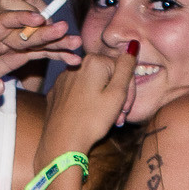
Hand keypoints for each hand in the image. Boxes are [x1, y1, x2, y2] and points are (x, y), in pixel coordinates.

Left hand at [0, 0, 83, 101]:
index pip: (4, 22)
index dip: (21, 19)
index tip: (39, 19)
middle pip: (25, 33)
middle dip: (46, 32)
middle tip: (67, 31)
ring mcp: (8, 48)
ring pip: (35, 43)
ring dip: (56, 44)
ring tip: (77, 46)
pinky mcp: (14, 58)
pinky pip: (36, 55)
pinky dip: (53, 57)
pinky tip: (71, 60)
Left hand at [38, 39, 135, 158]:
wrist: (62, 144)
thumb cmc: (92, 121)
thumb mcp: (117, 94)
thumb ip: (126, 68)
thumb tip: (133, 45)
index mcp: (93, 62)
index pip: (121, 68)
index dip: (129, 90)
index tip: (126, 109)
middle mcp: (75, 65)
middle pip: (106, 75)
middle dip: (116, 95)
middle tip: (120, 118)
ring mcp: (63, 79)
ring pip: (92, 84)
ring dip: (103, 100)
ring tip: (106, 121)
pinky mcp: (55, 92)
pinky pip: (77, 92)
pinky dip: (86, 103)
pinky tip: (88, 118)